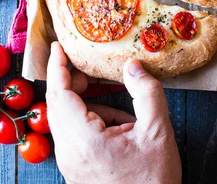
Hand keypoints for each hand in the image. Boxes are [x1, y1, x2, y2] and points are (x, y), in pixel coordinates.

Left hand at [46, 42, 181, 183]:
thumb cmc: (153, 183)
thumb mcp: (158, 133)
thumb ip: (146, 92)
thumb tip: (132, 65)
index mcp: (84, 141)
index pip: (60, 94)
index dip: (58, 67)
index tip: (58, 46)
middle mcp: (69, 153)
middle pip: (58, 105)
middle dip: (71, 81)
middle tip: (88, 65)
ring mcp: (70, 164)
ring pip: (65, 120)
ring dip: (83, 102)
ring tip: (113, 100)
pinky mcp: (76, 171)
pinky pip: (73, 135)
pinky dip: (88, 120)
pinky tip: (116, 124)